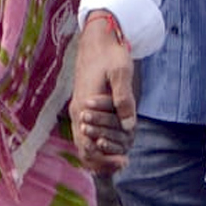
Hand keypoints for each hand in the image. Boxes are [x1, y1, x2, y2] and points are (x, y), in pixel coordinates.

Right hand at [69, 12, 135, 173]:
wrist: (97, 39)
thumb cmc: (111, 54)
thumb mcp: (121, 71)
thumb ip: (124, 98)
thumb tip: (128, 125)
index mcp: (85, 106)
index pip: (89, 144)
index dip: (105, 158)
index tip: (124, 163)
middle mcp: (78, 111)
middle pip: (84, 148)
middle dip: (102, 161)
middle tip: (123, 165)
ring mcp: (77, 110)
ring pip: (82, 143)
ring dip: (98, 155)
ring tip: (117, 161)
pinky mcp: (81, 106)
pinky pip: (83, 133)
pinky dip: (94, 144)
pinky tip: (108, 146)